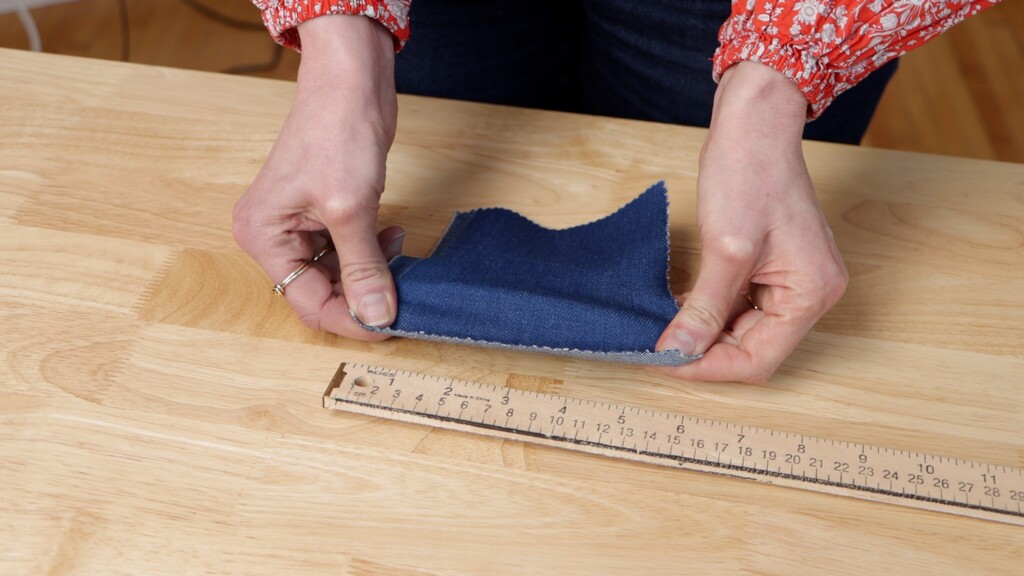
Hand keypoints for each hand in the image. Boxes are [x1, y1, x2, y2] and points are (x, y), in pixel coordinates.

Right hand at [233, 15, 403, 338]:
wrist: (351, 83)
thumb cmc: (336, 132)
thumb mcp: (351, 210)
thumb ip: (363, 268)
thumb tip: (376, 318)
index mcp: (264, 237)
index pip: (307, 303)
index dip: (350, 319)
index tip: (388, 324)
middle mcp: (275, 236)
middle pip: (321, 292)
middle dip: (363, 294)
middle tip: (401, 291)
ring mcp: (300, 225)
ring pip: (338, 275)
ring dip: (372, 272)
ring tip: (397, 252)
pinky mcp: (325, 214)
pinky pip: (348, 252)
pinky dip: (373, 253)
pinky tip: (393, 237)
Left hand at [656, 62, 847, 382]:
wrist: (754, 122)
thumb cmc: (750, 172)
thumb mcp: (725, 248)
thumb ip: (705, 307)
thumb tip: (679, 351)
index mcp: (811, 293)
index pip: (757, 359)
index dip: (708, 366)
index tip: (664, 362)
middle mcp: (810, 293)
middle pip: (751, 348)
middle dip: (704, 350)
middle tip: (657, 348)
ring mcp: (792, 280)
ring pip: (742, 330)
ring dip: (703, 332)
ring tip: (663, 329)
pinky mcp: (772, 268)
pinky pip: (739, 306)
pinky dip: (709, 311)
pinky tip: (680, 308)